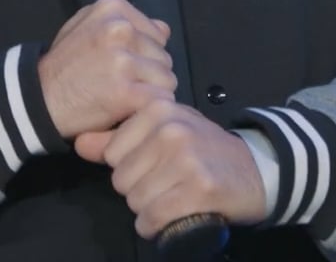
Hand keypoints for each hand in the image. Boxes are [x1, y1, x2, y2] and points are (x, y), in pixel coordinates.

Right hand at [37, 0, 175, 137]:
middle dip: (148, 74)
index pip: (157, 33)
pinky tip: (127, 110)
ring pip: (167, 79)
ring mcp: (124, 60)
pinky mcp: (127, 92)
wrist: (38, 98)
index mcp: (113, 8)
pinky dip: (147, 109)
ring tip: (123, 97)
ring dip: (150, 92)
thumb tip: (164, 28)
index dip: (143, 54)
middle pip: (164, 56)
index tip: (121, 65)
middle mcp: (120, 28)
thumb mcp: (85, 27)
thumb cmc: (64, 64)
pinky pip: (161, 99)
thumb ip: (124, 23)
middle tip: (121, 85)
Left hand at [74, 100, 268, 237]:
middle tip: (162, 187)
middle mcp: (171, 130)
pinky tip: (168, 219)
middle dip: (137, 190)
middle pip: (122, 178)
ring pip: (136, 200)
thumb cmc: (202, 150)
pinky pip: (154, 216)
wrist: (255, 171)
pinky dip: (155, 226)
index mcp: (159, 109)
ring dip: (148, 210)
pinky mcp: (199, 188)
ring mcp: (186, 159)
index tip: (150, 168)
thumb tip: (80, 143)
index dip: (127, 167)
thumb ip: (118, 137)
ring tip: (169, 200)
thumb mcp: (162, 132)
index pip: (112, 152)